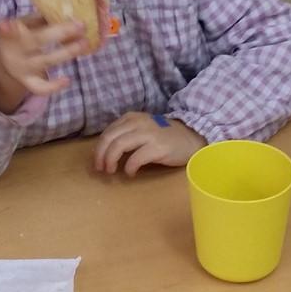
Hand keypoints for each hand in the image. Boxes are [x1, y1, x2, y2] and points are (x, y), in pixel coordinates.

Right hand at [0, 17, 90, 113]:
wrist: (7, 59)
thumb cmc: (21, 34)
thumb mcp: (24, 24)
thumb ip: (40, 18)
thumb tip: (67, 10)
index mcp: (10, 33)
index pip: (6, 30)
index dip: (7, 28)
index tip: (7, 25)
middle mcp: (15, 50)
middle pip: (37, 41)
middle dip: (60, 32)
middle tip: (81, 24)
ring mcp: (23, 67)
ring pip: (46, 61)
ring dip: (67, 52)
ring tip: (84, 43)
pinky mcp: (29, 81)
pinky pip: (40, 87)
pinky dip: (54, 86)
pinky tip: (68, 80)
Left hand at [93, 113, 207, 176]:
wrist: (191, 137)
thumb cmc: (164, 136)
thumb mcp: (142, 128)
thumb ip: (126, 134)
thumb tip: (106, 151)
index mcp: (131, 118)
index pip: (107, 133)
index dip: (99, 149)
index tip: (99, 162)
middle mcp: (137, 123)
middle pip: (109, 139)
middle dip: (101, 156)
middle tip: (101, 169)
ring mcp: (148, 134)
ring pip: (118, 146)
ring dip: (110, 161)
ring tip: (112, 171)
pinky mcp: (158, 147)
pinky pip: (135, 159)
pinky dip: (129, 168)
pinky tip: (131, 173)